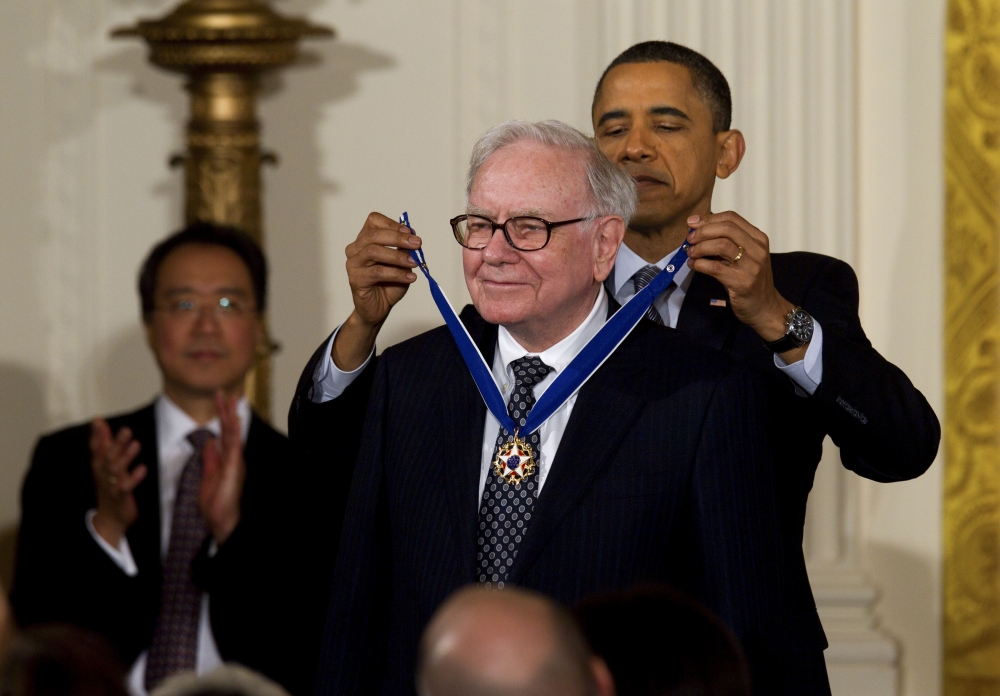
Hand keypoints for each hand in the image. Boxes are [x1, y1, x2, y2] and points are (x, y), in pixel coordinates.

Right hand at [90, 420, 146, 547]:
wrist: (110, 520)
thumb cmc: (109, 487)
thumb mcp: (104, 465)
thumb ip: (103, 443)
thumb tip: (99, 421)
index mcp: (98, 466)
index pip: (95, 449)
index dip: (96, 435)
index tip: (98, 421)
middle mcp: (103, 474)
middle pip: (108, 457)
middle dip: (116, 443)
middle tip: (127, 430)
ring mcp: (111, 486)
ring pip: (116, 469)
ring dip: (126, 457)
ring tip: (137, 444)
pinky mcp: (121, 497)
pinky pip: (127, 487)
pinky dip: (134, 478)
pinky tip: (143, 468)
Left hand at [199, 391, 245, 544]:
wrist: (222, 521)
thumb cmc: (217, 503)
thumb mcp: (208, 475)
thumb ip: (210, 457)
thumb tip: (210, 440)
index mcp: (227, 458)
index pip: (225, 432)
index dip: (222, 415)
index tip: (220, 399)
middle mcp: (234, 457)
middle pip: (231, 428)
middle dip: (227, 409)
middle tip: (225, 391)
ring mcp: (236, 461)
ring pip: (234, 433)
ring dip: (230, 415)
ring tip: (230, 398)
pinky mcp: (235, 467)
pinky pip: (234, 446)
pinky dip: (234, 432)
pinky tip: (234, 419)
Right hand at [333, 213, 421, 370]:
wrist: (378, 308)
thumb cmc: (388, 283)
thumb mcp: (401, 263)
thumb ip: (404, 249)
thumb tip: (412, 236)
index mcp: (365, 239)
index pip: (374, 221)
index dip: (392, 224)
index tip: (410, 233)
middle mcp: (356, 249)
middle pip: (374, 235)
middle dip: (398, 238)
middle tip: (417, 244)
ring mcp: (353, 264)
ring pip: (374, 252)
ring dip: (397, 256)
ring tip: (414, 263)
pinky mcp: (355, 279)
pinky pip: (376, 272)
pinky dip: (396, 274)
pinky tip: (409, 277)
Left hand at [686, 212, 805, 361]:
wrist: (765, 307)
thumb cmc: (751, 280)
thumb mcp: (744, 257)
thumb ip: (728, 242)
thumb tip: (698, 230)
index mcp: (758, 238)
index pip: (732, 218)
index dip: (709, 218)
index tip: (692, 223)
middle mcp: (757, 249)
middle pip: (726, 229)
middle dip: (702, 231)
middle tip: (689, 239)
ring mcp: (751, 266)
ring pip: (721, 245)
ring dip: (700, 247)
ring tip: (690, 252)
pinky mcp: (742, 282)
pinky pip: (715, 268)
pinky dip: (700, 264)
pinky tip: (693, 265)